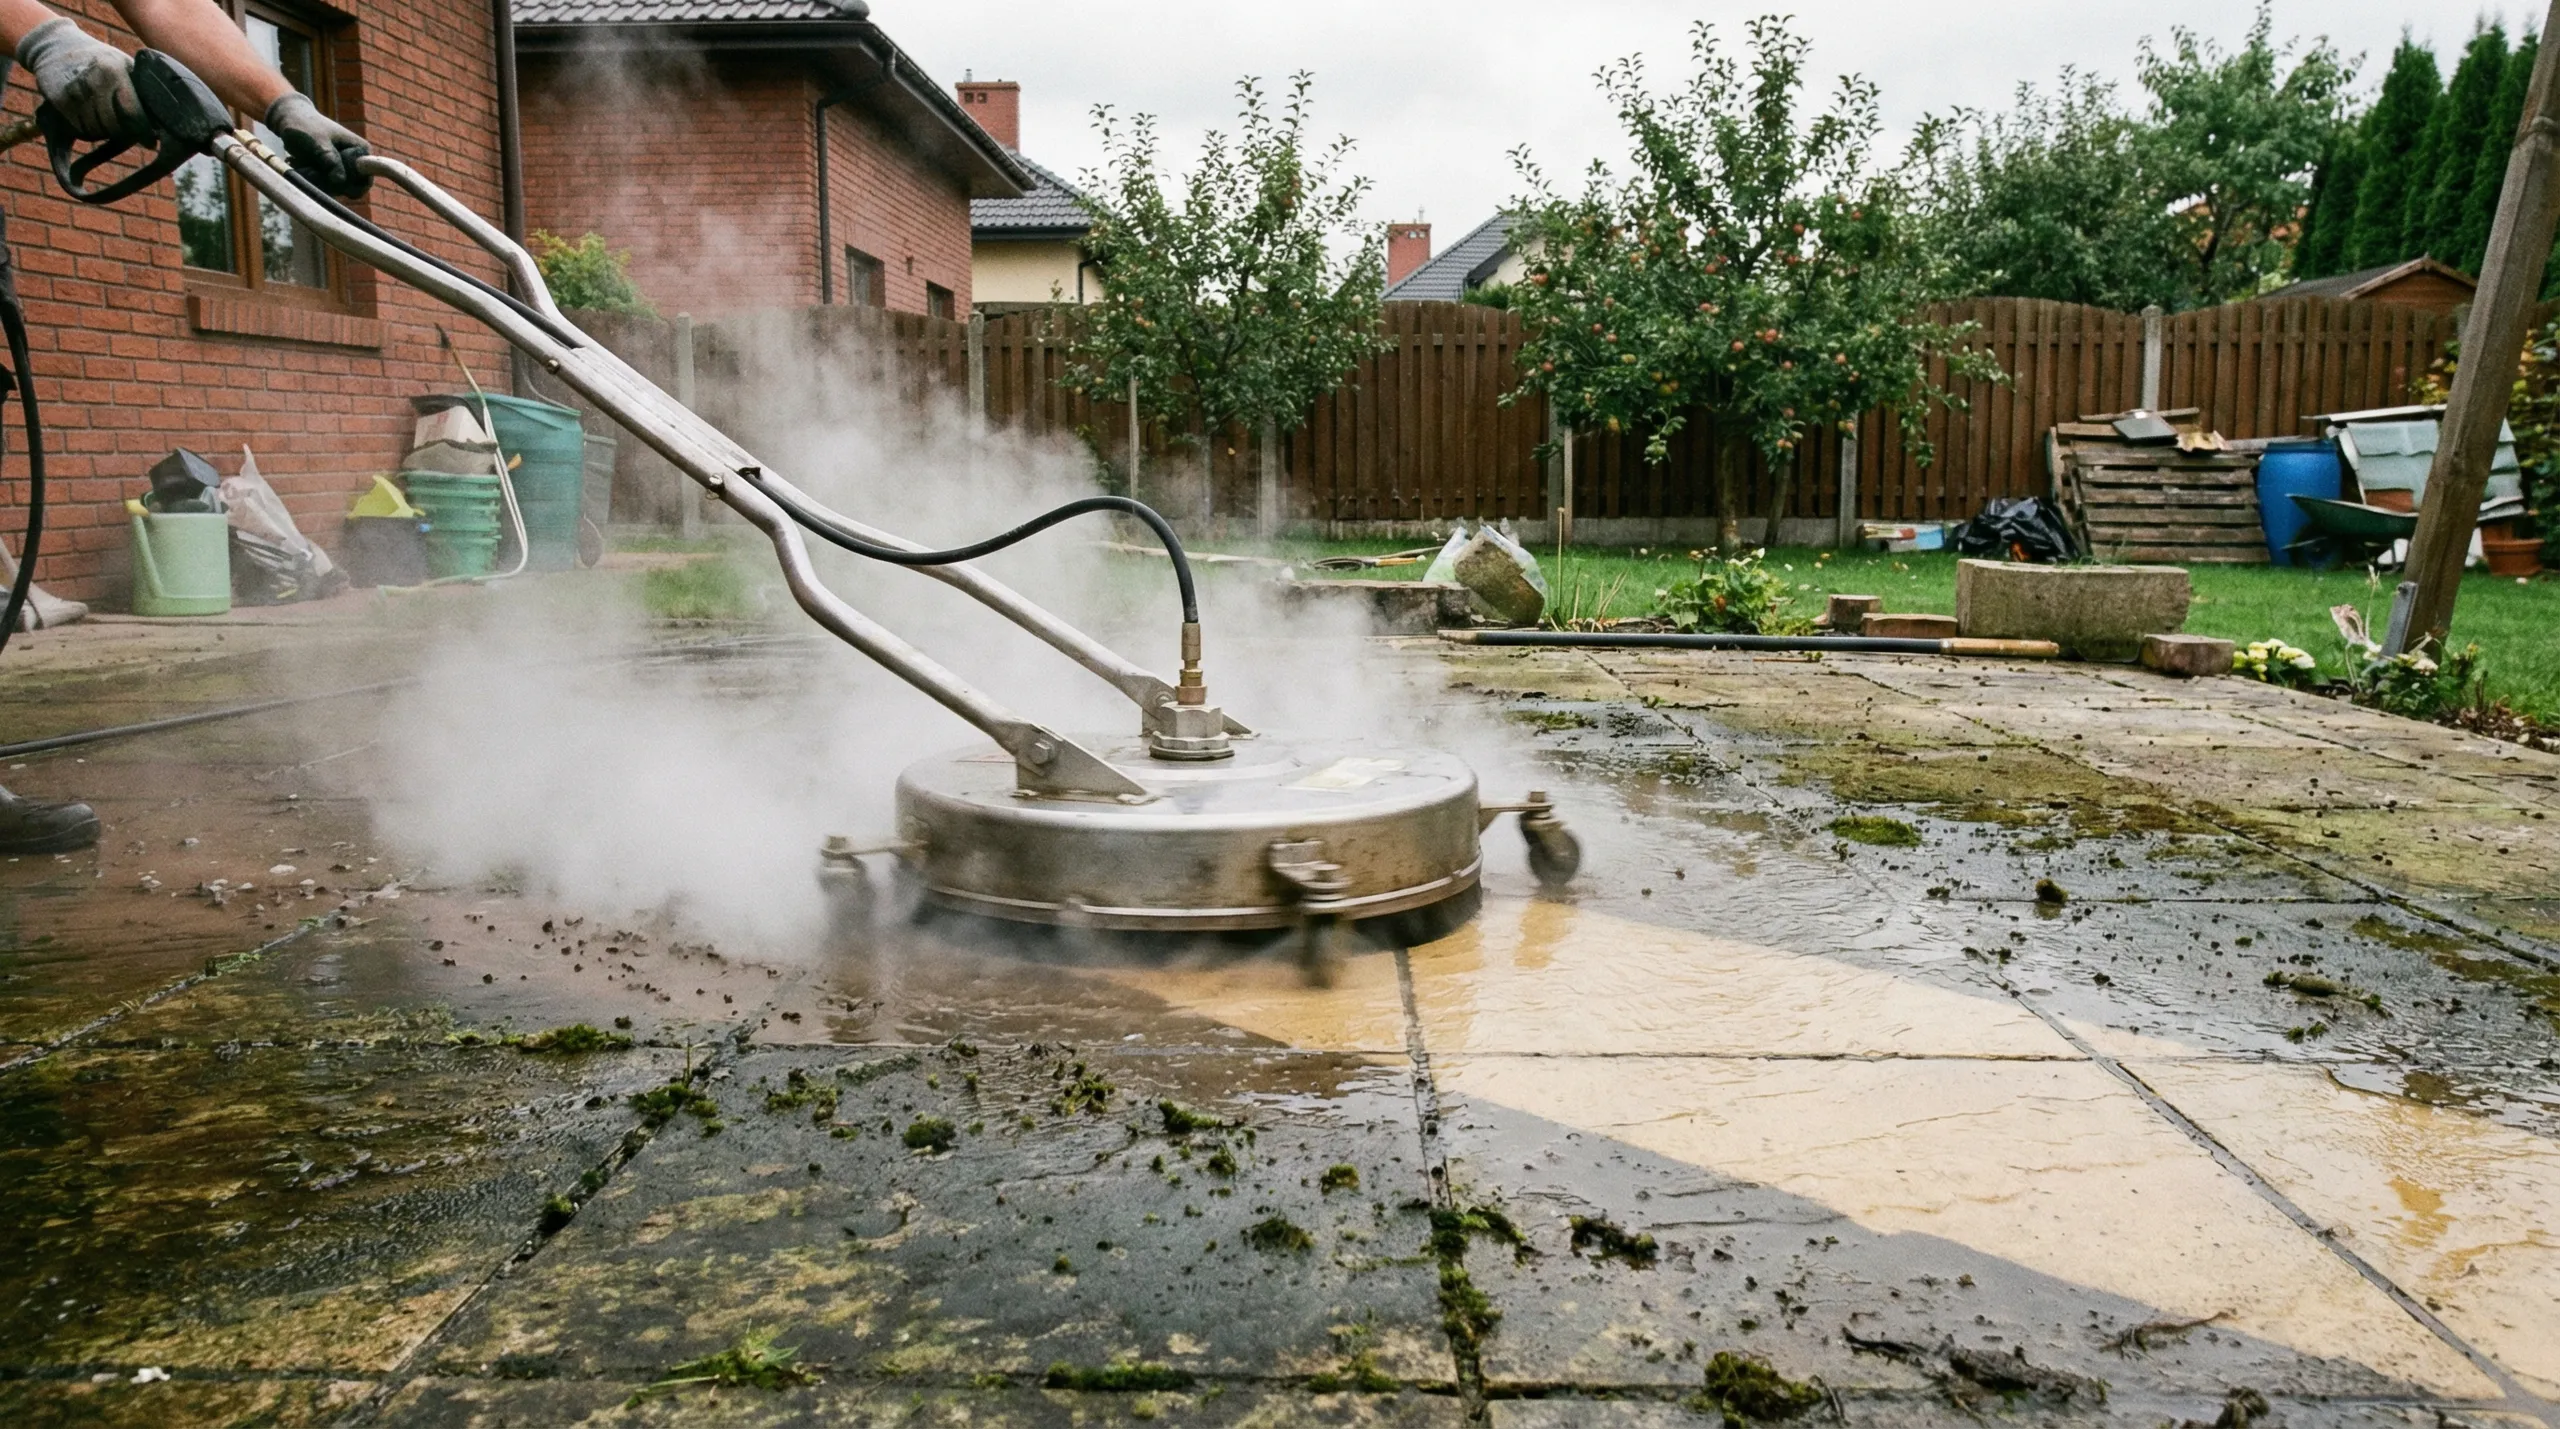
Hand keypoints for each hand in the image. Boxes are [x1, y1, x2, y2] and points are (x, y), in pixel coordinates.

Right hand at [16, 17, 148, 142]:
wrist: (58, 44)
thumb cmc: (102, 60)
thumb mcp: (125, 66)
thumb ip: (142, 91)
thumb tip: (164, 124)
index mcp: (115, 72)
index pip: (133, 113)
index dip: (144, 133)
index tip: (150, 144)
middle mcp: (93, 81)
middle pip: (115, 127)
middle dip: (123, 133)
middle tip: (125, 128)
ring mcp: (74, 91)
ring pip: (97, 132)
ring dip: (104, 133)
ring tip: (106, 118)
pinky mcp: (58, 100)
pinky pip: (80, 129)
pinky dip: (87, 130)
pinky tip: (90, 116)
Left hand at [264, 93, 369, 198]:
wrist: (290, 119)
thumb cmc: (305, 127)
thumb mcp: (318, 143)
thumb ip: (331, 161)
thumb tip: (340, 182)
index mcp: (361, 151)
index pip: (364, 180)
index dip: (348, 181)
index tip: (330, 170)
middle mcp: (356, 162)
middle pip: (350, 188)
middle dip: (329, 183)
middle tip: (311, 170)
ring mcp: (343, 169)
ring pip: (335, 189)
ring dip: (317, 181)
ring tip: (303, 166)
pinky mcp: (330, 174)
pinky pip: (325, 188)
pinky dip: (312, 181)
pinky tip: (303, 168)